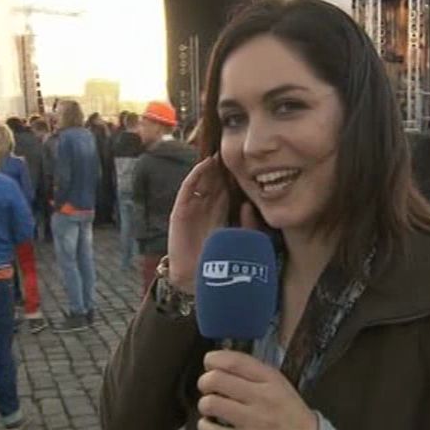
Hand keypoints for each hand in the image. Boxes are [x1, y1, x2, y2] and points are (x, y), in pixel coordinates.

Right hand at [168, 156, 261, 293]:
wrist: (196, 277)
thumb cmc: (218, 262)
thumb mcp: (240, 241)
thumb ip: (247, 225)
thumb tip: (249, 205)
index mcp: (219, 216)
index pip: (226, 191)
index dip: (233, 177)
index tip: (243, 162)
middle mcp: (205, 210)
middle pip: (213, 183)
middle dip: (221, 169)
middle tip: (230, 152)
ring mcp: (191, 210)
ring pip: (201, 183)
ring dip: (208, 169)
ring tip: (219, 154)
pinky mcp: (180, 212)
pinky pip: (187, 190)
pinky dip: (195, 176)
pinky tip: (204, 165)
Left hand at [196, 350, 318, 429]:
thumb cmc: (290, 412)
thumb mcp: (279, 384)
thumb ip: (252, 372)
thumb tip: (219, 363)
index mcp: (270, 378)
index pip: (234, 361)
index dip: (213, 360)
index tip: (209, 364)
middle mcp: (261, 397)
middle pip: (216, 380)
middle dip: (204, 381)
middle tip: (207, 387)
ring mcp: (254, 421)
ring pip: (212, 404)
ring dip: (204, 404)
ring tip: (210, 407)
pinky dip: (205, 427)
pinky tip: (208, 424)